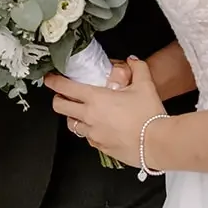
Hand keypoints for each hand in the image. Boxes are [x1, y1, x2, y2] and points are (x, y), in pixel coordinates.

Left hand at [47, 57, 166, 167]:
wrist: (158, 144)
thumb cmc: (149, 116)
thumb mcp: (145, 85)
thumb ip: (138, 68)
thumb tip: (133, 60)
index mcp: (95, 98)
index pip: (65, 87)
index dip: (53, 81)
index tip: (49, 79)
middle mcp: (89, 116)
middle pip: (60, 106)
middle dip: (58, 99)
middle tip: (62, 95)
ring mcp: (93, 134)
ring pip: (72, 124)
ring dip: (73, 116)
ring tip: (81, 112)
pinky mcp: (100, 147)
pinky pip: (87, 137)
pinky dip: (88, 131)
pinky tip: (98, 127)